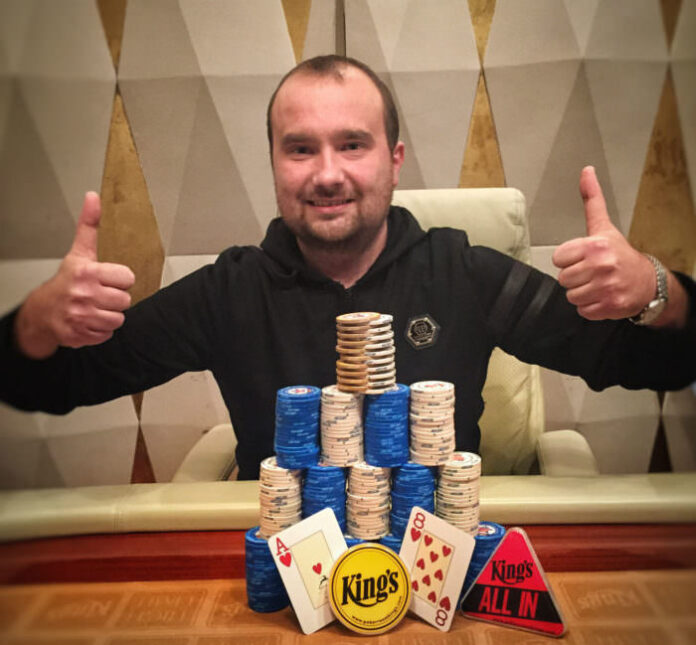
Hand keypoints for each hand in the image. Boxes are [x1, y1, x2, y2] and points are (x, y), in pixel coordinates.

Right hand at [15, 192, 134, 357]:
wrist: (42, 311)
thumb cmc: (67, 281)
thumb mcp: (79, 252)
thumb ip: (90, 225)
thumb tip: (93, 196)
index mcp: (87, 272)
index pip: (128, 278)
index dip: (120, 279)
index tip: (107, 279)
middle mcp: (83, 295)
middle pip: (125, 301)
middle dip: (115, 299)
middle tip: (100, 295)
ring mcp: (80, 316)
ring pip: (118, 319)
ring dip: (109, 315)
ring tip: (95, 308)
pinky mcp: (80, 335)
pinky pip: (107, 334)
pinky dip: (100, 330)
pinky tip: (89, 321)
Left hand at [552, 166, 654, 320]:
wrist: (647, 282)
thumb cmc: (620, 255)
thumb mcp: (604, 226)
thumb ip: (591, 200)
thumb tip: (586, 171)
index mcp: (596, 245)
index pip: (558, 258)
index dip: (569, 259)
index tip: (584, 258)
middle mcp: (601, 266)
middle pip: (563, 279)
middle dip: (575, 277)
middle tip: (592, 273)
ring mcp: (606, 287)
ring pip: (571, 296)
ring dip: (582, 293)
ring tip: (597, 284)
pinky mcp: (609, 306)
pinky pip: (582, 310)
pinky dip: (590, 307)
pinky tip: (602, 296)